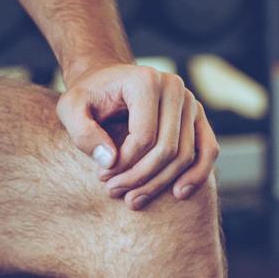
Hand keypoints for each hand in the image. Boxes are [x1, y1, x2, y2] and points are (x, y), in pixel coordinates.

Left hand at [55, 63, 219, 209]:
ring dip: (161, 183)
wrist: (105, 81)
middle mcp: (174, 87)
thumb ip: (83, 132)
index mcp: (145, 80)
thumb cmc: (88, 96)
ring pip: (186, 155)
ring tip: (134, 198)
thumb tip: (110, 162)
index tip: (103, 175)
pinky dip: (196, 174)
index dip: (124, 164)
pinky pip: (208, 150)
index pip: (143, 136)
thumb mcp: (70, 108)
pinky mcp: (198, 117)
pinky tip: (178, 193)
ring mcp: (190, 101)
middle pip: (167, 149)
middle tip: (115, 192)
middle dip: (141, 177)